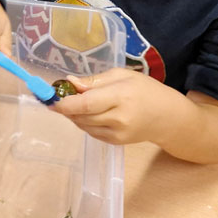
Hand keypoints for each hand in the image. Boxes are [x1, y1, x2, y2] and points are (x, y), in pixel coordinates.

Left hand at [51, 68, 181, 145]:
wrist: (167, 117)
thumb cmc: (145, 90)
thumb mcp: (122, 75)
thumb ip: (94, 81)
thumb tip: (69, 83)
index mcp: (120, 96)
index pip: (86, 103)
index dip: (65, 103)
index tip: (50, 98)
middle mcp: (118, 118)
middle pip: (81, 116)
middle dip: (65, 108)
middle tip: (57, 97)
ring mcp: (117, 133)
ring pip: (83, 125)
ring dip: (73, 114)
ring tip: (76, 102)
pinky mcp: (115, 142)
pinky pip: (90, 131)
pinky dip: (84, 122)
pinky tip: (90, 113)